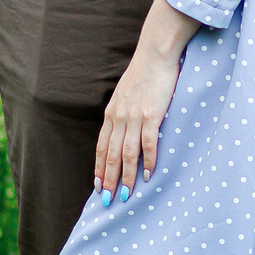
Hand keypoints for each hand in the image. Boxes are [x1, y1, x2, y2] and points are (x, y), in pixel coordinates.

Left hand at [94, 0, 200, 202]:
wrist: (156, 54)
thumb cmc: (144, 73)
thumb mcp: (126, 94)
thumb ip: (122, 112)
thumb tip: (123, 129)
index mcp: (111, 113)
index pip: (101, 147)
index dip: (99, 168)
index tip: (98, 186)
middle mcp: (118, 117)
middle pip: (111, 155)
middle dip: (109, 179)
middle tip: (108, 200)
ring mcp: (134, 117)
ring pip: (127, 154)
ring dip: (127, 176)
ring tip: (127, 194)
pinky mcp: (151, 115)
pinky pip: (148, 144)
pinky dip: (148, 162)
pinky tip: (149, 175)